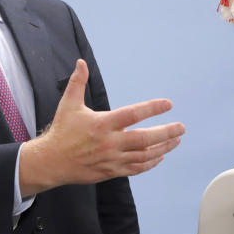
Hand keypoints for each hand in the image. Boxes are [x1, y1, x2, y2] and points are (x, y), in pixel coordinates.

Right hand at [19, 59, 183, 194]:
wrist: (51, 161)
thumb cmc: (62, 131)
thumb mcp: (69, 104)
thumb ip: (78, 82)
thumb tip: (81, 62)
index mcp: (102, 124)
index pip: (133, 114)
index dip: (152, 108)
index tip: (168, 104)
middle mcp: (110, 142)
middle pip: (145, 139)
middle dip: (166, 133)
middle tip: (182, 127)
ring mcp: (112, 159)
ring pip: (144, 155)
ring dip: (163, 148)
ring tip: (176, 140)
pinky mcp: (111, 171)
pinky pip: (136, 168)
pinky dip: (150, 163)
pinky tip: (160, 156)